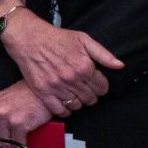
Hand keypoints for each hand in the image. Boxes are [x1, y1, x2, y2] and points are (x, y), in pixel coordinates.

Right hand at [0, 11, 122, 107]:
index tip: (94, 83)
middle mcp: (71, 78)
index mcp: (84, 66)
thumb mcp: (83, 39)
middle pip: (91, 99)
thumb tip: (120, 66)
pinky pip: (59, 110)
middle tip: (84, 88)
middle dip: (90, 94)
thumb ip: (103, 54)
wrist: (27, 37)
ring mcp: (56, 86)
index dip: (100, 86)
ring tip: (73, 93)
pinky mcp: (42, 91)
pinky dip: (64, 110)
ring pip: (76, 105)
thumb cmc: (55, 37)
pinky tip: (64, 102)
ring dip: (78, 101)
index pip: (102, 88)